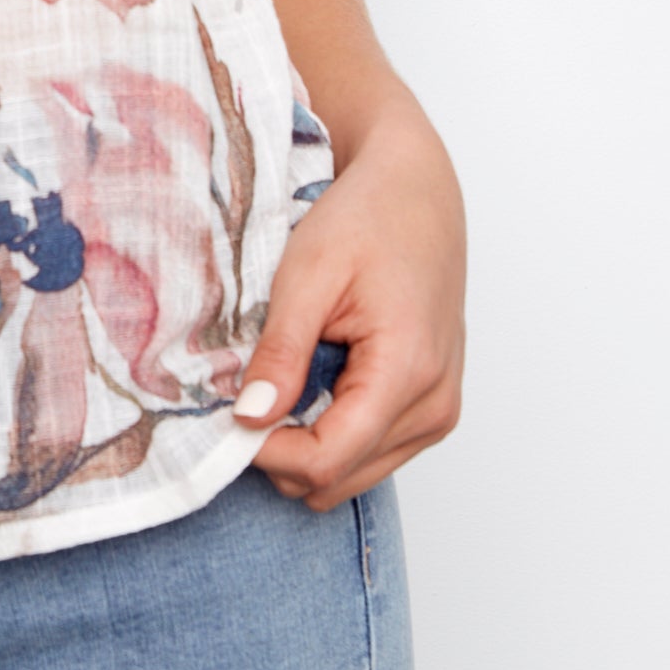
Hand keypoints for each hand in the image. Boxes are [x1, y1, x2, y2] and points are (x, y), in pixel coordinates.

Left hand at [234, 97, 465, 511]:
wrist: (417, 190)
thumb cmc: (367, 218)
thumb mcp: (307, 275)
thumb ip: (281, 352)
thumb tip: (250, 418)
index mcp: (408, 371)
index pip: (328, 460)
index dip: (268, 453)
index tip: (229, 417)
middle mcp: (435, 404)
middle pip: (339, 479)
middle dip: (283, 451)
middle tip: (247, 395)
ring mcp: (440, 410)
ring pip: (353, 473)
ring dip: (308, 443)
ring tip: (282, 379)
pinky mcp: (433, 406)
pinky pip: (372, 450)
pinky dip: (333, 430)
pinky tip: (314, 379)